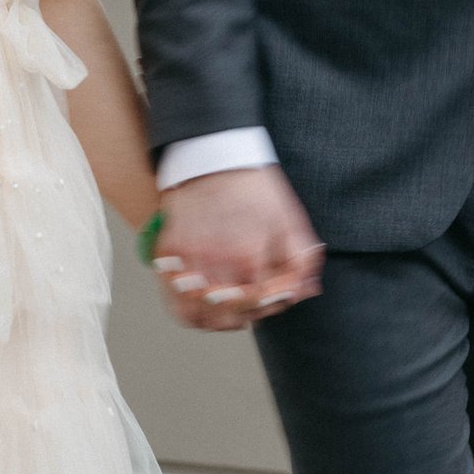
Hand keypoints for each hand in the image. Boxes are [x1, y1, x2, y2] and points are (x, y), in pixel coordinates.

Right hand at [149, 165, 322, 330]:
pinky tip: (202, 302)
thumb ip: (301, 257)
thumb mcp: (289, 217)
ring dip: (214, 319)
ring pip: (198, 314)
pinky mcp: (168, 253)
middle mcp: (217, 262)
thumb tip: (305, 292)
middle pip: (230, 314)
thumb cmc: (254, 186)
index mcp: (250, 256)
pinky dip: (188, 307)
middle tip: (251, 308)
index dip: (270, 305)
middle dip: (245, 314)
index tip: (273, 298)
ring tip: (225, 313)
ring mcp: (188, 259)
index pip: (261, 303)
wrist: (212, 153)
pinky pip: (174, 297)